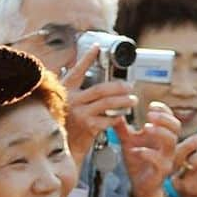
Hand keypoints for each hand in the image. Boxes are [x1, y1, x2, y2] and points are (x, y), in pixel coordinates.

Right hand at [63, 50, 135, 166]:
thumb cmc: (67, 126)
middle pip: (100, 89)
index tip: (97, 47)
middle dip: (119, 87)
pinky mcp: (87, 127)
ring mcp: (79, 113)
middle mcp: (71, 100)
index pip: (77, 71)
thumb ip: (77, 93)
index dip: (87, 58)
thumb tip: (87, 79)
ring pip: (107, 103)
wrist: (63, 149)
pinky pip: (109, 119)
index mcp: (66, 91)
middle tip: (130, 87)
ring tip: (133, 101)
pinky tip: (122, 116)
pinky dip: (118, 117)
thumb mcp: (67, 105)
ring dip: (124, 101)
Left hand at [113, 103, 179, 196]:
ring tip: (146, 127)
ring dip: (159, 132)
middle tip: (150, 114)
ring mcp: (167, 158)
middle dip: (164, 118)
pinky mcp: (161, 171)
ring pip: (170, 142)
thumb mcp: (128, 141)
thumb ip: (122, 127)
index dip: (164, 111)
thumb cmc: (137, 162)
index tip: (151, 105)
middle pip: (176, 127)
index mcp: (163, 137)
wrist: (140, 185)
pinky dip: (147, 153)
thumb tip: (113, 111)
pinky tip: (136, 150)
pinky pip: (159, 160)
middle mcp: (168, 146)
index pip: (170, 119)